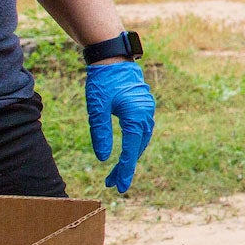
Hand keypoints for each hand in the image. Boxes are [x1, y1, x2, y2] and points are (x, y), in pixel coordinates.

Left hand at [85, 59, 156, 192]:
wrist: (112, 57)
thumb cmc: (103, 81)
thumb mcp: (97, 108)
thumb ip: (101, 133)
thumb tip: (103, 158)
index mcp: (137, 116)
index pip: (132, 149)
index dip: (125, 170)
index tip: (120, 187)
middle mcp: (146, 114)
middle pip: (138, 147)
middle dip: (126, 166)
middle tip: (113, 184)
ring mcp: (147, 109)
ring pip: (142, 139)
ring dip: (131, 155)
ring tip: (117, 171)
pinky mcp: (143, 105)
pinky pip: (142, 130)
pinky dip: (135, 143)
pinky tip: (127, 149)